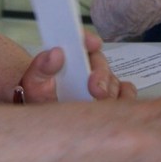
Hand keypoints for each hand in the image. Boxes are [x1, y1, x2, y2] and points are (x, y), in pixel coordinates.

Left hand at [19, 30, 135, 101]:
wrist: (47, 122)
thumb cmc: (40, 98)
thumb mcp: (33, 83)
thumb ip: (42, 67)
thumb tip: (55, 53)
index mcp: (69, 55)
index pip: (81, 40)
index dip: (88, 39)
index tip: (92, 44)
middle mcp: (88, 66)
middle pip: (101, 62)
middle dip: (101, 75)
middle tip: (95, 90)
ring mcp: (102, 81)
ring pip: (114, 79)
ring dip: (110, 91)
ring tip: (99, 104)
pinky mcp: (114, 96)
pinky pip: (127, 93)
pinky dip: (124, 98)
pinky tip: (114, 106)